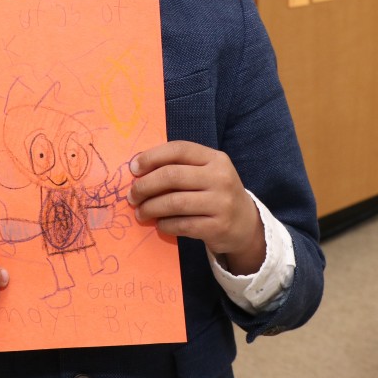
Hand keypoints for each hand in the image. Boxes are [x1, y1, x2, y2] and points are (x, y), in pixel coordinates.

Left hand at [128, 141, 265, 275]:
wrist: (245, 223)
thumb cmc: (215, 193)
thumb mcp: (206, 172)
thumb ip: (179, 166)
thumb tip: (138, 169)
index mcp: (215, 158)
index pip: (179, 149)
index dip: (152, 157)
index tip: (133, 168)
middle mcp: (221, 178)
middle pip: (172, 176)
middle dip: (145, 186)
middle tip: (132, 195)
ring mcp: (221, 203)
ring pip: (174, 202)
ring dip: (150, 207)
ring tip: (141, 212)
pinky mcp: (217, 227)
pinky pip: (182, 224)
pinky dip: (165, 224)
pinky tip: (159, 224)